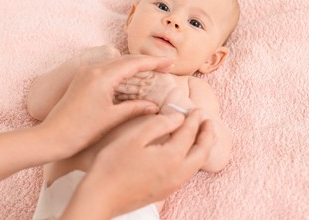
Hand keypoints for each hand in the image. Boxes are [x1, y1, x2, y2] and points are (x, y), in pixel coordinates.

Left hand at [39, 55, 172, 157]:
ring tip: (151, 72)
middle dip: (146, 62)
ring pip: (115, 64)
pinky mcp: (81, 80)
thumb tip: (154, 105)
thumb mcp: (112, 118)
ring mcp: (85, 73)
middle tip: (165, 66)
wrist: (52, 137)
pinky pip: (106, 70)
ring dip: (134, 66)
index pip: (133, 64)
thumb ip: (135, 108)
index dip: (154, 62)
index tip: (170, 63)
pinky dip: (121, 73)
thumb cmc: (80, 129)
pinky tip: (130, 80)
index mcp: (102, 76)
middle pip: (125, 60)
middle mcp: (93, 69)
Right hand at [62, 109, 215, 218]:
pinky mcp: (164, 192)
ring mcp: (171, 185)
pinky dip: (193, 159)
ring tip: (201, 136)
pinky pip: (187, 173)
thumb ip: (158, 125)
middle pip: (202, 152)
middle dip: (207, 135)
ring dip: (202, 148)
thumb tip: (178, 118)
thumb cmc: (112, 165)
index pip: (189, 133)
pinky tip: (185, 154)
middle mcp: (177, 173)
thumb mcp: (134, 138)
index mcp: (171, 157)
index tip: (197, 110)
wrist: (100, 197)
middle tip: (208, 121)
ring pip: (196, 165)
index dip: (194, 119)